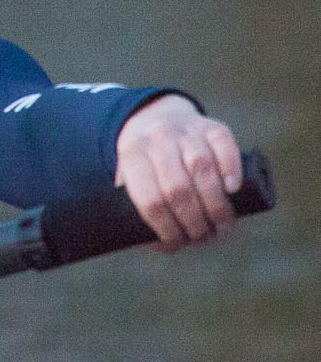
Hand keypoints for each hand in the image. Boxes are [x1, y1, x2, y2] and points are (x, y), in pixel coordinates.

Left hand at [114, 94, 240, 252]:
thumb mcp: (128, 177)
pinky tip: (233, 190)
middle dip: (193, 222)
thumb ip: (137, 209)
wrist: (156, 116)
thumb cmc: (145, 162)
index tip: (177, 243)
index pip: (149, 200)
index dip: (165, 228)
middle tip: (203, 238)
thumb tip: (161, 245)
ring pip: (202, 169)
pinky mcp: (213, 126)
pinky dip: (231, 170)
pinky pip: (225, 146)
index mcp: (131, 155)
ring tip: (222, 226)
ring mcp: (186, 130)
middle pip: (178, 189)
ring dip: (216, 206)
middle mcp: (158, 139)